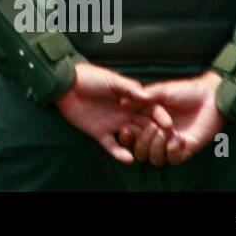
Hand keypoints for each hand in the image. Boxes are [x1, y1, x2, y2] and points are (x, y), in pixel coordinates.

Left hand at [55, 62, 172, 163]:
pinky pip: (112, 146)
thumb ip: (129, 88)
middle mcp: (125, 115)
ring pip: (131, 139)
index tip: (169, 125)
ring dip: (140, 145)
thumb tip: (148, 95)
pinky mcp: (99, 133)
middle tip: (165, 143)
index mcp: (131, 101)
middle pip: (144, 127)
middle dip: (155, 135)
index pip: (150, 111)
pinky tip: (129, 159)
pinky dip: (120, 153)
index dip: (160, 117)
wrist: (66, 84)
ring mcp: (113, 125)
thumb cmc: (90, 77)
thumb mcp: (112, 80)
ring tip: (147, 151)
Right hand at [119, 72, 226, 165]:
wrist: (209, 97)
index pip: (130, 136)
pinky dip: (173, 150)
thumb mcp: (161, 91)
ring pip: (154, 159)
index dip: (126, 136)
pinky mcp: (185, 150)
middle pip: (140, 152)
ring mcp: (170, 144)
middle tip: (151, 128)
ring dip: (157, 147)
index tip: (126, 128)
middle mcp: (156, 136)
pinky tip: (178, 137)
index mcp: (147, 121)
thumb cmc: (185, 91)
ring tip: (166, 131)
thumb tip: (122, 102)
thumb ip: (144, 97)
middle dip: (142, 142)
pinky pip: (173, 159)